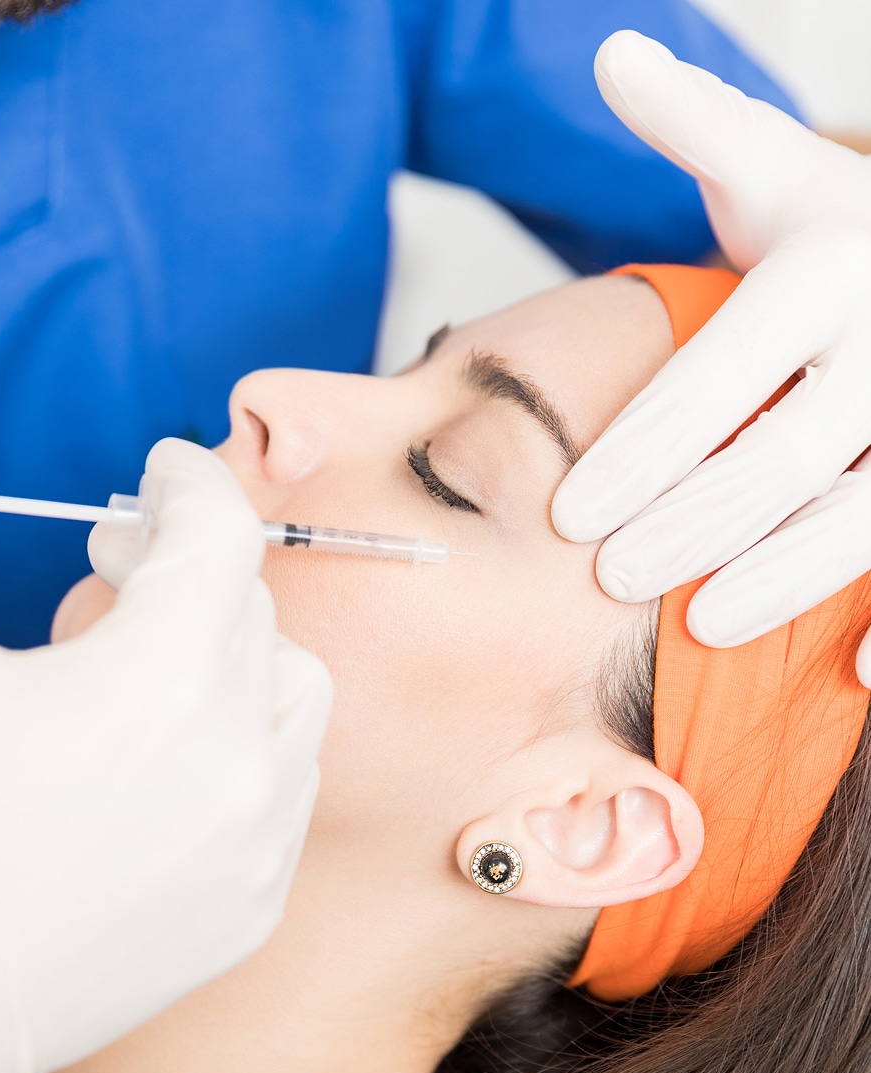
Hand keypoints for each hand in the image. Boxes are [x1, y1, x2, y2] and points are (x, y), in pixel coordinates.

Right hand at [0, 404, 331, 1072]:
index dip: (191, 482)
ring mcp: (254, 844)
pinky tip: (174, 749)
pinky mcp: (249, 908)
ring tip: (151, 657)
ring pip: (292, 691)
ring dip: (236, 650)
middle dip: (188, 567)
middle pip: (250, 608)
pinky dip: (249, 736)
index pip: (221, 537)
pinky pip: (288, 779)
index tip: (164, 468)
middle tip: (116, 561)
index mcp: (164, 686)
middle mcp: (237, 763)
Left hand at [550, 30, 870, 684]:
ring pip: (860, 512)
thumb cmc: (840, 227)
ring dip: (782, 575)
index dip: (638, 454)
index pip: (714, 380)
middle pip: (780, 455)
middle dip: (690, 522)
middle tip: (611, 577)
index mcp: (832, 269)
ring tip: (702, 623)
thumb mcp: (775, 171)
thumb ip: (696, 125)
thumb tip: (609, 52)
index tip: (569, 516)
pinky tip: (857, 673)